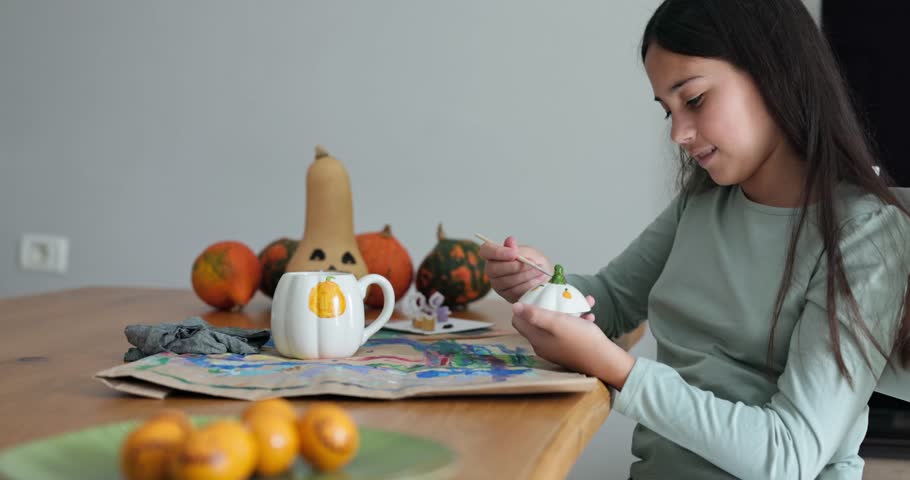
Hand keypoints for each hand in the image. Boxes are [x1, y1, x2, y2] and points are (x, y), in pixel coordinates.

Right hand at [478, 236, 552, 302]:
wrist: (543, 275)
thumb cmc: (532, 261)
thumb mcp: (528, 252)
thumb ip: (518, 249)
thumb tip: (510, 240)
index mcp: (493, 255)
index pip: (485, 250)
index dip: (498, 252)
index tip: (514, 253)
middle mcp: (491, 270)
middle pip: (494, 269)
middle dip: (515, 266)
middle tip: (532, 263)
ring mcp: (497, 285)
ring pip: (506, 281)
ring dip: (525, 275)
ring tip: (539, 270)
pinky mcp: (507, 296)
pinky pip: (515, 291)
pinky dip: (529, 285)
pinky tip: (538, 279)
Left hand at [511, 301, 634, 388]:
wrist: (605, 361)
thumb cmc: (580, 339)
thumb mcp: (556, 322)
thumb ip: (535, 315)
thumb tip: (514, 307)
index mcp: (537, 339)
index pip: (519, 321)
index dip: (524, 306)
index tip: (535, 295)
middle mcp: (544, 345)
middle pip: (539, 320)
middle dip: (550, 304)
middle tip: (560, 295)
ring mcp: (557, 347)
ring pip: (558, 323)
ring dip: (569, 310)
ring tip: (582, 302)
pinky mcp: (570, 348)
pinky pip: (570, 330)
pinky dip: (578, 320)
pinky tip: (590, 315)